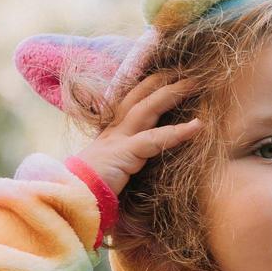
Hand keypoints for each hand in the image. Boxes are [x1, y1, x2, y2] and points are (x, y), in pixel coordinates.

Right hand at [73, 71, 204, 194]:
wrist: (72, 199)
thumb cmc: (93, 191)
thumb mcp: (115, 171)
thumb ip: (131, 162)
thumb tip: (148, 165)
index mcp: (111, 134)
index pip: (130, 103)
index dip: (148, 88)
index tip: (167, 76)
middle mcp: (113, 132)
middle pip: (138, 98)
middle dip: (161, 82)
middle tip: (185, 71)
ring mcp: (117, 140)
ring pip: (146, 109)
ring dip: (171, 95)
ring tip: (194, 85)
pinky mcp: (124, 153)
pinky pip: (154, 139)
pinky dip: (178, 132)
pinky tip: (198, 125)